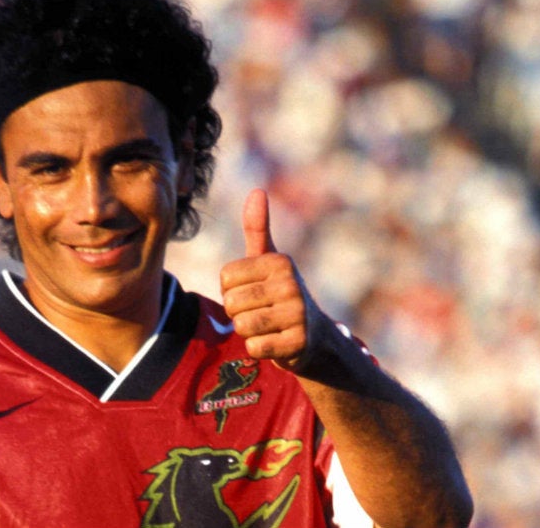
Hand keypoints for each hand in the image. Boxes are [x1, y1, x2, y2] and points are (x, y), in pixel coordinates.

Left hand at [220, 189, 307, 366]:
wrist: (313, 335)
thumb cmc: (280, 292)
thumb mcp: (268, 260)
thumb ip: (257, 228)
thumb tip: (257, 190)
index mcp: (279, 262)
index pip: (226, 279)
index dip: (232, 290)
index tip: (253, 291)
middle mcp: (291, 284)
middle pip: (231, 303)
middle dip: (238, 312)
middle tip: (260, 311)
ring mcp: (297, 314)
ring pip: (242, 326)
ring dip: (247, 331)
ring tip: (267, 326)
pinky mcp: (298, 343)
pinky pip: (255, 347)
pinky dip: (258, 349)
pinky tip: (274, 342)